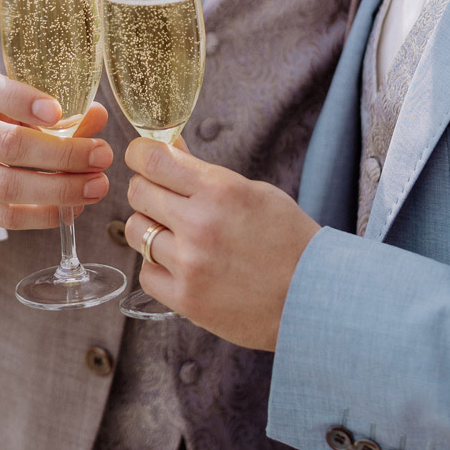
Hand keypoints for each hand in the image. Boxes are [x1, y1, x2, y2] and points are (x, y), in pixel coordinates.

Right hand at [0, 61, 111, 230]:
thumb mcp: (11, 90)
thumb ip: (52, 101)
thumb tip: (97, 117)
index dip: (21, 101)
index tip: (58, 112)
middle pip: (4, 145)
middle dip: (61, 154)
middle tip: (102, 155)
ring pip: (6, 186)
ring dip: (59, 189)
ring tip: (96, 185)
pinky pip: (3, 216)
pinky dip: (43, 214)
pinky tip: (73, 207)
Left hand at [124, 138, 319, 348]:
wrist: (313, 296)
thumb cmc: (289, 239)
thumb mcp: (255, 192)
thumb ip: (206, 175)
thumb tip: (171, 151)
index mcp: (220, 190)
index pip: (153, 159)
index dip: (141, 154)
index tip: (143, 157)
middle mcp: (200, 224)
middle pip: (138, 192)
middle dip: (148, 189)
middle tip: (164, 197)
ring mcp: (190, 264)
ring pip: (136, 231)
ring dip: (151, 228)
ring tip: (177, 235)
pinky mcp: (186, 299)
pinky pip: (147, 272)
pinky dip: (159, 266)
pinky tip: (182, 265)